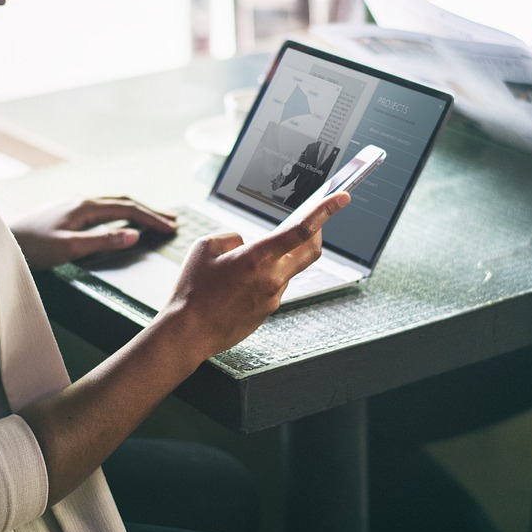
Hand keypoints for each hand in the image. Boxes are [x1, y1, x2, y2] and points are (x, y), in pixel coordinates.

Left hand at [11, 196, 177, 269]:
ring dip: (137, 210)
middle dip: (150, 210)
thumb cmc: (31, 247)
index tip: (171, 227)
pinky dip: (121, 212)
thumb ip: (103, 241)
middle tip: (173, 219)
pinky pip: (103, 208)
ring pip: (114, 203)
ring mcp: (74, 204)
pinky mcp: (67, 212)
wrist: (0, 241)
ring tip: (154, 218)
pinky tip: (121, 219)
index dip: (152, 218)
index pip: (128, 208)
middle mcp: (82, 200)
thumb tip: (133, 235)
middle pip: (125, 201)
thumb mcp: (69, 248)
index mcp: (85, 206)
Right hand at [154, 192, 350, 360]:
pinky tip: (238, 284)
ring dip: (278, 258)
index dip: (326, 210)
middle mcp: (273, 278)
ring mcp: (273, 298)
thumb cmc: (192, 291)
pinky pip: (274, 286)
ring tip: (243, 264)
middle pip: (311, 250)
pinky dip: (265, 277)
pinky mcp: (268, 312)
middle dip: (318, 232)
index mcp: (258, 258)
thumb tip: (246, 243)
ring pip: (288, 269)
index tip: (343, 197)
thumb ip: (232, 238)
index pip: (302, 229)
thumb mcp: (205, 248)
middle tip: (314, 220)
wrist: (188, 333)